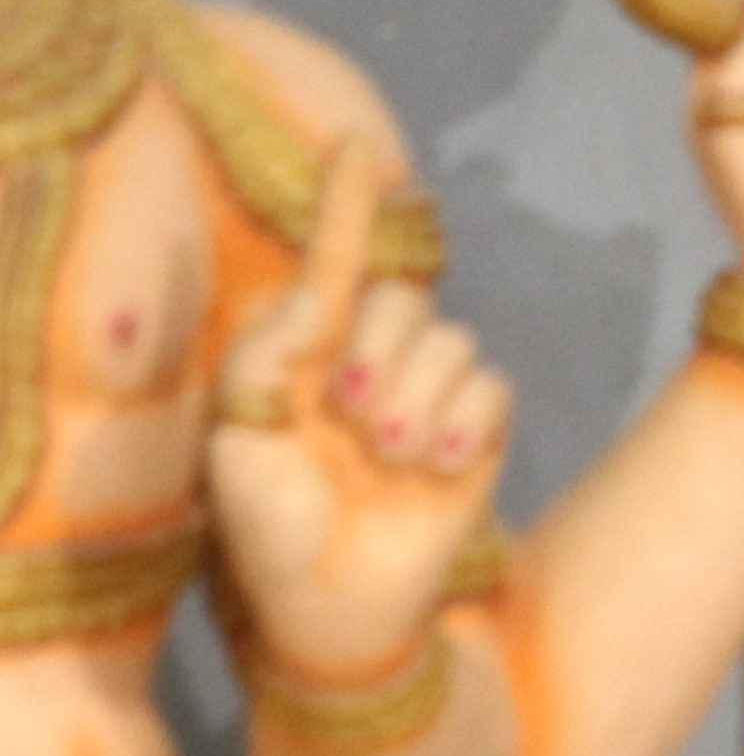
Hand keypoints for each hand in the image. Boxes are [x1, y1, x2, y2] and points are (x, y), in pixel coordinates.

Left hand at [203, 139, 506, 685]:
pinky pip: (491, 388)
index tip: (352, 148)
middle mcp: (369, 367)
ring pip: (452, 343)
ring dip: (418, 402)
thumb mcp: (240, 432)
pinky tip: (431, 472)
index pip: (334, 266)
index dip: (345, 207)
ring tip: (388, 459)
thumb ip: (271, 350)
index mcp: (304, 357)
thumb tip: (325, 294)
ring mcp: (427, 401)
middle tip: (350, 419)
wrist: (334, 606)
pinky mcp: (476, 437)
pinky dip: (461, 427)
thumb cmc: (269, 527)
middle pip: (404, 301)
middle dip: (380, 352)